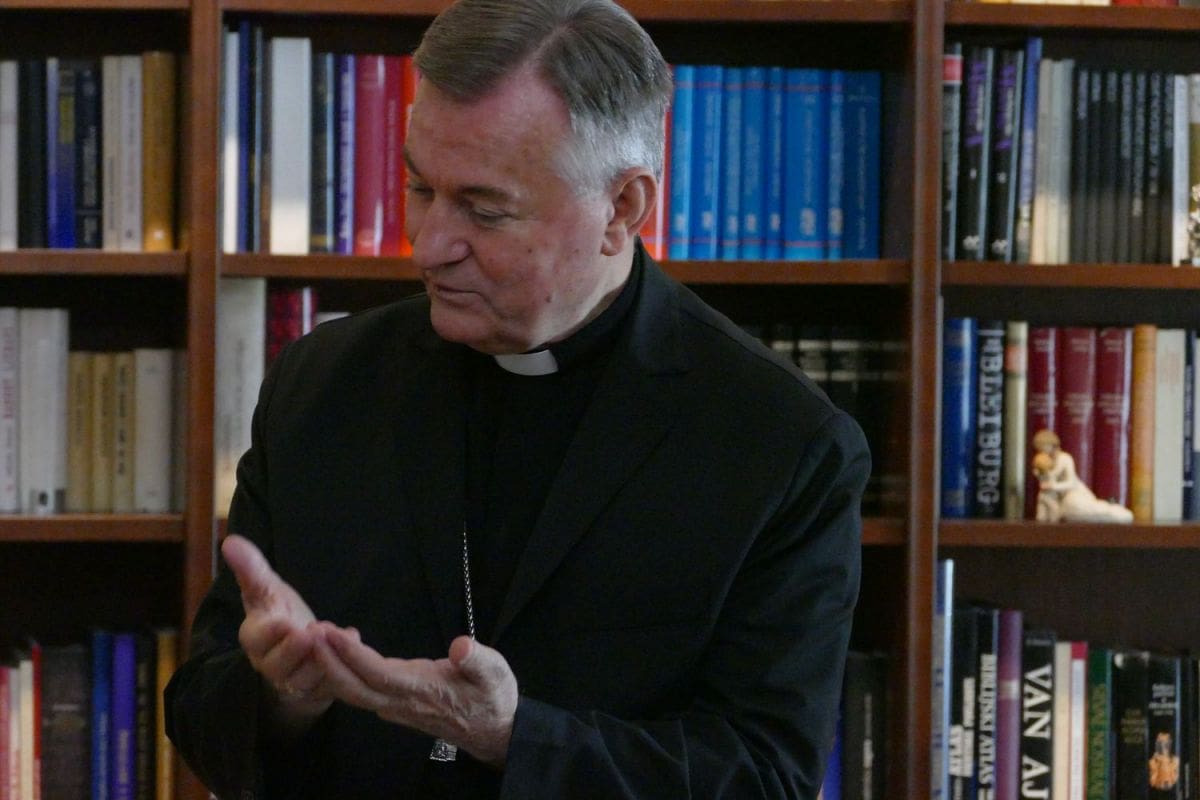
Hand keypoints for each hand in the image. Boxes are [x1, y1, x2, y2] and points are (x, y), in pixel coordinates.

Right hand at [221, 534, 335, 725]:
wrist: (298, 649)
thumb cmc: (278, 614)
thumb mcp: (267, 589)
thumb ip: (251, 568)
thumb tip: (230, 541)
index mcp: (256, 638)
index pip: (256, 639)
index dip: (269, 634)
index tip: (284, 622)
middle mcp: (271, 663)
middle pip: (278, 665)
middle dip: (294, 651)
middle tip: (311, 632)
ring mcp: (294, 679)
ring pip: (304, 679)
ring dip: (321, 660)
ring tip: (337, 637)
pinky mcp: (317, 688)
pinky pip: (330, 682)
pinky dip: (343, 663)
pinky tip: (354, 637)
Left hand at [314, 625, 518, 767]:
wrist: (493, 731)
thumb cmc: (492, 698)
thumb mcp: (495, 674)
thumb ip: (478, 660)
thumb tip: (461, 646)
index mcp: (422, 690)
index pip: (379, 673)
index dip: (352, 654)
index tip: (330, 631)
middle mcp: (402, 702)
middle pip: (354, 687)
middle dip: (327, 660)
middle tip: (307, 630)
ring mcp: (396, 708)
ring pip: (353, 692)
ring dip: (330, 667)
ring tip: (314, 637)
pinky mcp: (395, 706)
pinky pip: (360, 692)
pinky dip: (342, 674)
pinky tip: (335, 654)